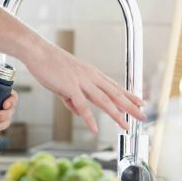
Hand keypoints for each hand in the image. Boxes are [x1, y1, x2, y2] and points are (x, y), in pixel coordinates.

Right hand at [25, 41, 145, 132]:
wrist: (38, 51)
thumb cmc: (49, 64)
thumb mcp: (64, 82)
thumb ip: (72, 98)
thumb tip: (78, 112)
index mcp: (91, 73)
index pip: (114, 86)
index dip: (128, 95)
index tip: (140, 102)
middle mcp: (90, 77)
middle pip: (114, 94)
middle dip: (130, 106)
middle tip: (143, 115)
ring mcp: (81, 81)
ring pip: (103, 100)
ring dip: (116, 114)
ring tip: (125, 126)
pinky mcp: (70, 87)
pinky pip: (82, 105)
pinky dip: (89, 118)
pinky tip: (94, 128)